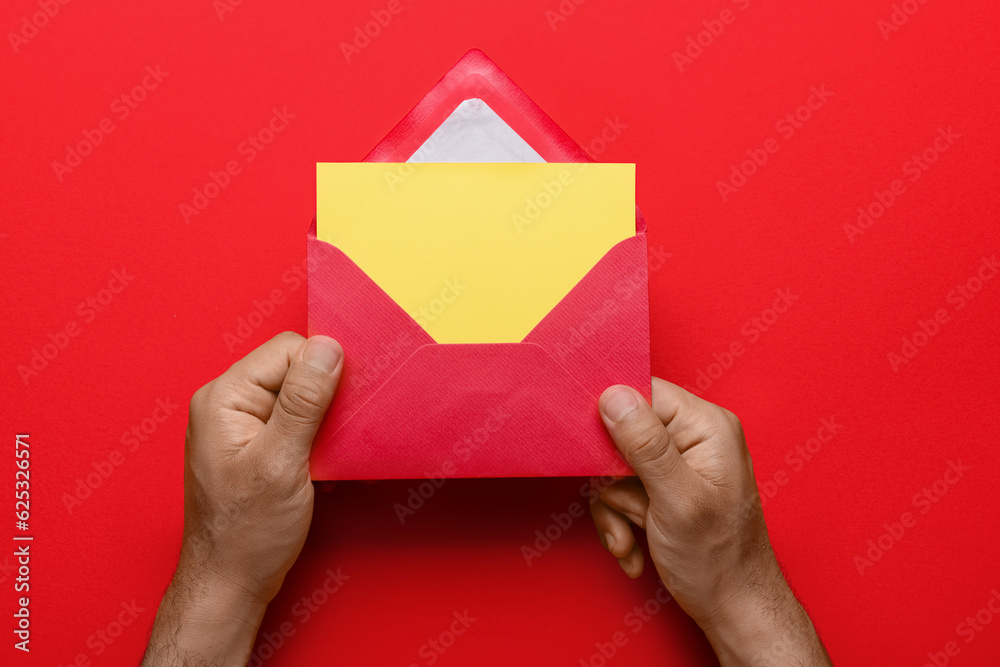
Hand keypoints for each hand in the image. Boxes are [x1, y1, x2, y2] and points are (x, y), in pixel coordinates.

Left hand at [144, 332, 342, 665]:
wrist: (229, 584)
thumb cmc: (246, 533)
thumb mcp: (281, 463)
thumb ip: (303, 402)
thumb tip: (328, 348)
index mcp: (224, 397)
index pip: (287, 350)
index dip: (322, 369)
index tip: (344, 403)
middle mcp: (228, 403)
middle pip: (293, 368)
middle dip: (324, 393)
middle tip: (334, 433)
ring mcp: (241, 424)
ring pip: (298, 393)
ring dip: (323, 416)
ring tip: (325, 451)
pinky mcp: (257, 443)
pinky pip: (295, 418)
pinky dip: (316, 433)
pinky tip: (321, 459)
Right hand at [591, 378, 830, 665]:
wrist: (734, 610)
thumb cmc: (720, 561)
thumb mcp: (678, 500)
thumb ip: (645, 445)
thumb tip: (613, 395)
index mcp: (706, 427)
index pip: (643, 392)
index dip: (610, 415)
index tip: (591, 448)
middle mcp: (693, 438)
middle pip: (622, 431)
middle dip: (611, 479)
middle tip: (627, 509)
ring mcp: (677, 464)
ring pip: (614, 466)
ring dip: (615, 508)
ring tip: (632, 537)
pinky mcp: (662, 487)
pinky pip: (620, 490)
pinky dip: (620, 520)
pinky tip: (634, 546)